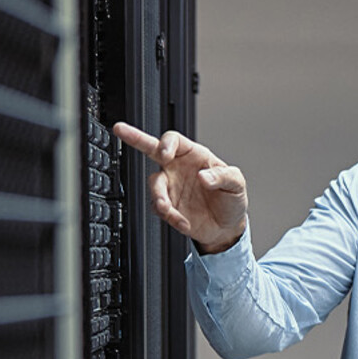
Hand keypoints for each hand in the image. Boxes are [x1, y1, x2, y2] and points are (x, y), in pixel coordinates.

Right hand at [111, 122, 247, 253]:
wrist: (226, 228)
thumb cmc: (231, 199)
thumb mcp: (236, 183)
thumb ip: (223, 176)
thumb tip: (205, 176)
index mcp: (194, 155)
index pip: (174, 140)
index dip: (166, 143)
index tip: (164, 153)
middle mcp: (177, 168)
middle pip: (150, 149)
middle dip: (135, 138)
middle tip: (121, 130)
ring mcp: (170, 188)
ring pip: (154, 186)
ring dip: (159, 198)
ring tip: (168, 209)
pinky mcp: (168, 207)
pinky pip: (160, 209)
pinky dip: (171, 217)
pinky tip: (183, 223)